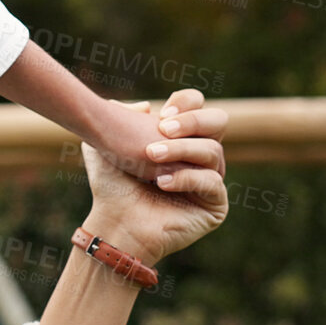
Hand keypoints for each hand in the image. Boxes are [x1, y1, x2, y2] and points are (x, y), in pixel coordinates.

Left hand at [79, 89, 227, 263]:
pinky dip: (187, 178)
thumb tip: (145, 106)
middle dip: (194, 120)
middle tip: (163, 128)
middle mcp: (200, 156)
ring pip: (214, 151)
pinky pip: (213, 181)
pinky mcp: (216, 205)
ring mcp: (210, 179)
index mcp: (181, 137)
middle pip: (218, 121)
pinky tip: (162, 182)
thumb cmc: (111, 185)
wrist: (115, 221)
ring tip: (152, 156)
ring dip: (181, 150)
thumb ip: (119, 117)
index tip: (161, 113)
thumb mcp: (106, 143)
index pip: (198, 105)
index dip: (186, 103)